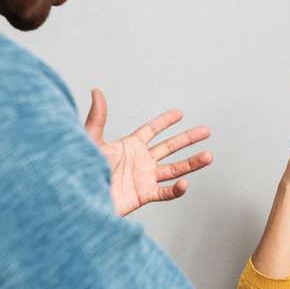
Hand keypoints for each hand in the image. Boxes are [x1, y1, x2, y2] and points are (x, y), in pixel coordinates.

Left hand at [85, 89, 212, 216]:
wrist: (81, 197)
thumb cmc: (81, 170)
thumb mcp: (91, 141)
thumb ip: (98, 118)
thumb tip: (96, 91)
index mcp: (129, 146)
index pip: (151, 131)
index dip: (165, 121)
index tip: (179, 113)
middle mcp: (139, 161)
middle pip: (169, 148)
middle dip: (188, 139)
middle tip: (206, 131)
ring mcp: (143, 179)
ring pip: (174, 169)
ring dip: (192, 163)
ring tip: (209, 156)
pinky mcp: (143, 196)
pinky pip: (165, 192)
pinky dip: (176, 190)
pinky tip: (185, 183)